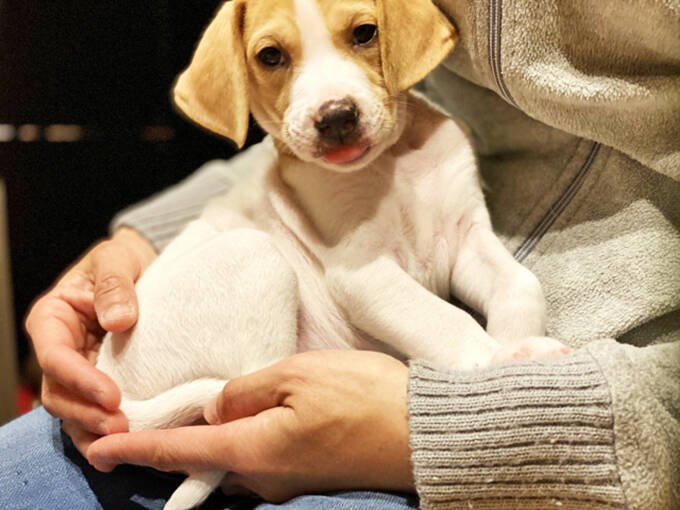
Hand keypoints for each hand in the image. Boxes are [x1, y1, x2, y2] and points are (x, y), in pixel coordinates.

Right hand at [26, 227, 156, 454]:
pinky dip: (101, 432)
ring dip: (93, 429)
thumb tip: (118, 320)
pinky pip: (93, 411)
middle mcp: (60, 348)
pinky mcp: (99, 381)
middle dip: (86, 413)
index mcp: (53, 318)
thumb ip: (114, 285)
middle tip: (120, 427)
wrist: (140, 267)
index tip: (111, 396)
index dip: (79, 379)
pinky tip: (118, 448)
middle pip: (59, 392)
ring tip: (122, 441)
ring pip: (72, 410)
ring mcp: (78, 368)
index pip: (55, 356)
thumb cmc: (122, 260)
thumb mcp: (117, 261)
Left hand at [87, 350, 414, 501]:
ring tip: (210, 411)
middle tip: (157, 417)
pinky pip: (261, 462)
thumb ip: (246, 391)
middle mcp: (265, 477)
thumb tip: (217, 409)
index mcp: (255, 450)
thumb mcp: (298, 375)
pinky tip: (255, 418)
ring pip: (233, 462)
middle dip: (175, 444)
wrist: (421, 431)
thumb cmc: (363, 396)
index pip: (179, 452)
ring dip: (215, 441)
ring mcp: (288, 482)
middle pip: (204, 462)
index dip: (135, 449)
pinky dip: (246, 442)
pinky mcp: (308, 476)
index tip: (99, 451)